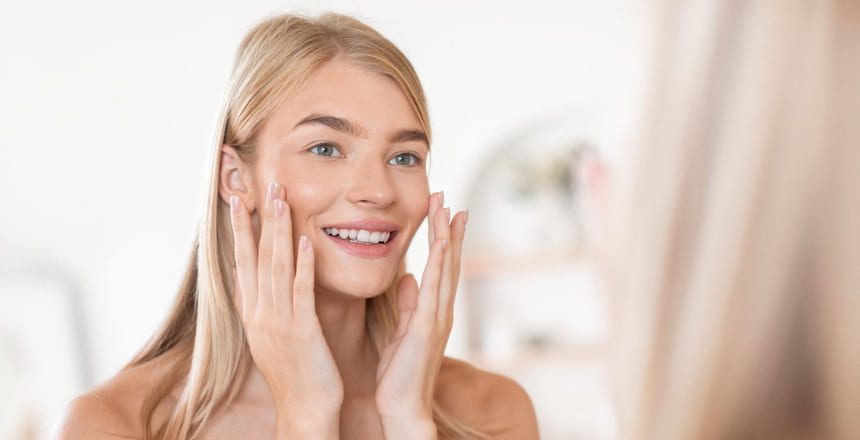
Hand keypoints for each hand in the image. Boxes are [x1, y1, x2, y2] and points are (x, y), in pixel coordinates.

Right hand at [229, 181, 341, 437]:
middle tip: (259, 185)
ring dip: (277, 232)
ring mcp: (278, 322)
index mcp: (253, 314)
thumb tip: (258, 279)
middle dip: (255, 220)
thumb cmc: (296, 373)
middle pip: (254, 258)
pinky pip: (301, 292)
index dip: (239, 231)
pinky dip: (302, 266)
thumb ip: (266, 305)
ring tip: (279, 199)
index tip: (237, 201)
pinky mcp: (302, 332)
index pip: (242, 263)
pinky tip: (304, 241)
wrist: (304, 411)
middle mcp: (260, 314)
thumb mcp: (273, 335)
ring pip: (276, 268)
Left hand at [374, 192, 467, 435]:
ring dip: (446, 237)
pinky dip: (439, 263)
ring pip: (445, 269)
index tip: (442, 210)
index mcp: (432, 310)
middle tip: (447, 197)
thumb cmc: (400, 375)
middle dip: (448, 228)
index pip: (440, 266)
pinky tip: (440, 243)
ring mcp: (437, 318)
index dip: (442, 237)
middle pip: (448, 261)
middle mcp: (440, 310)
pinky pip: (434, 289)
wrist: (402, 407)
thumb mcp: (401, 333)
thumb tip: (409, 279)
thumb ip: (407, 305)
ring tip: (447, 208)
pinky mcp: (427, 327)